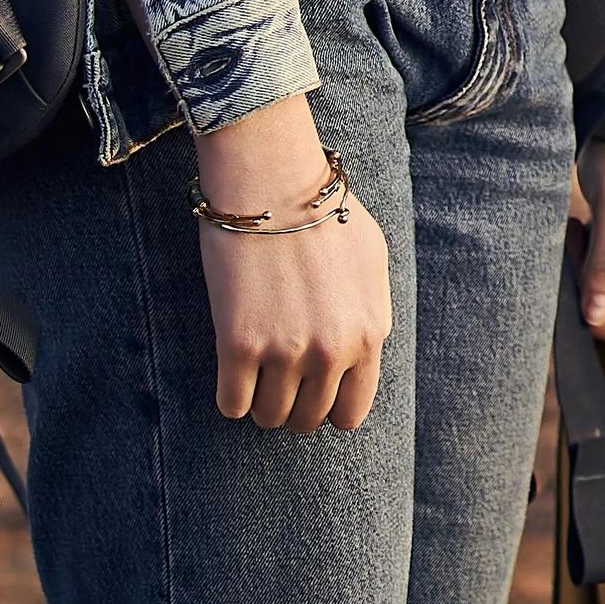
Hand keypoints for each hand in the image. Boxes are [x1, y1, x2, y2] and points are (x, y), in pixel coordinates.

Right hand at [192, 92, 389, 428]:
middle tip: (279, 381)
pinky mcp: (239, 347)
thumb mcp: (373, 262)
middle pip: (309, 420)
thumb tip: (364, 348)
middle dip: (294, 407)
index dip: (329, 405)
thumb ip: (371, 313)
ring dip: (261, 403)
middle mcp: (332, 351)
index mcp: (369, 333)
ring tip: (256, 373)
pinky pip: (232, 406)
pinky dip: (231, 397)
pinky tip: (232, 370)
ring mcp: (286, 352)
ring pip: (270, 418)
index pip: (352, 412)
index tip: (313, 390)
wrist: (274, 184)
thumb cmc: (324, 214)